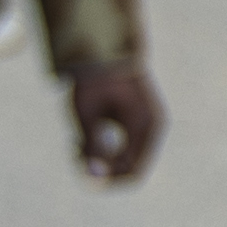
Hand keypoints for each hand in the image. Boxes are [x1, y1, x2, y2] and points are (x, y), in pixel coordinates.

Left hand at [69, 62, 164, 184]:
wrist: (101, 48)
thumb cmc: (93, 78)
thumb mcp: (87, 113)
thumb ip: (92, 147)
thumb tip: (95, 176)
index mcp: (146, 125)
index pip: (132, 172)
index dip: (106, 179)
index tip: (81, 167)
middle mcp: (152, 127)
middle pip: (130, 167)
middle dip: (102, 168)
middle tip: (74, 152)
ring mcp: (148, 123)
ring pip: (126, 158)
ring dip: (101, 158)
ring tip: (76, 142)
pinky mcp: (138, 119)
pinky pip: (125, 145)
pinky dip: (105, 146)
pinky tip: (86, 134)